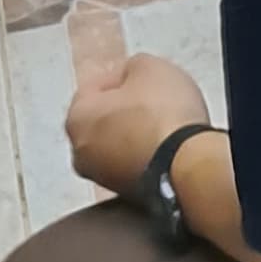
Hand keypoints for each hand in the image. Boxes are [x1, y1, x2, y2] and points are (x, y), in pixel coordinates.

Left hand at [67, 52, 209, 196]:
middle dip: (125, 108)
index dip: (121, 76)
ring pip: (118, 145)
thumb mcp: (148, 66)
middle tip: (152, 98)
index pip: (95, 86)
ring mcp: (102, 178)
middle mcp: (80, 153)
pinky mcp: (126, 195)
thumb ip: (131, 66)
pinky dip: (146, 156)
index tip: (141, 76)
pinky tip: (167, 146)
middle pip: (103, 119)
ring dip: (136, 134)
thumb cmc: (162, 117)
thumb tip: (132, 75)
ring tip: (164, 123)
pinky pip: (134, 164)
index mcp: (75, 118)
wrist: (185, 165)